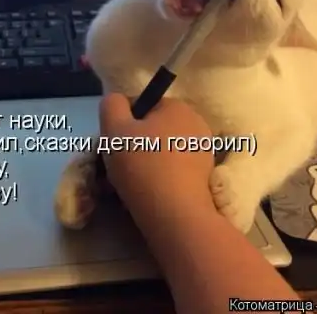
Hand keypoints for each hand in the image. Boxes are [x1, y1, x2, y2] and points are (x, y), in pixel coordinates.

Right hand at [98, 93, 215, 209]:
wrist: (176, 215)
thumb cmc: (143, 167)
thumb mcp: (114, 129)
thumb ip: (111, 106)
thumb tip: (117, 101)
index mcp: (176, 106)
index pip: (140, 107)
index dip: (122, 125)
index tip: (115, 147)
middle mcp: (195, 122)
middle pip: (152, 129)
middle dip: (135, 144)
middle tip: (120, 167)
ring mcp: (203, 150)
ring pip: (162, 150)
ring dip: (146, 162)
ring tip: (132, 184)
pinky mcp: (205, 175)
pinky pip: (174, 169)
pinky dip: (160, 177)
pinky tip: (150, 192)